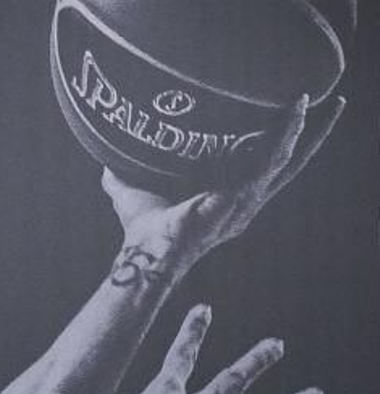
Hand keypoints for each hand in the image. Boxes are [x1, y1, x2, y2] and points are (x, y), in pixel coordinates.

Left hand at [103, 93, 344, 271]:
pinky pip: (272, 157)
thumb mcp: (133, 194)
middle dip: (312, 134)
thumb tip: (107, 164)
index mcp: (229, 202)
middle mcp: (246, 202)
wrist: (147, 250)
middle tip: (331, 104)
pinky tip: (295, 110)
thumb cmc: (144, 230)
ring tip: (318, 99)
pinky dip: (285, 133)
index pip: (263, 168)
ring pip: (288, 157)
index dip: (279, 146)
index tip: (289, 121)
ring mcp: (248, 200)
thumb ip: (123, 178)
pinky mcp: (243, 195)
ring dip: (306, 128)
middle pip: (290, 162)